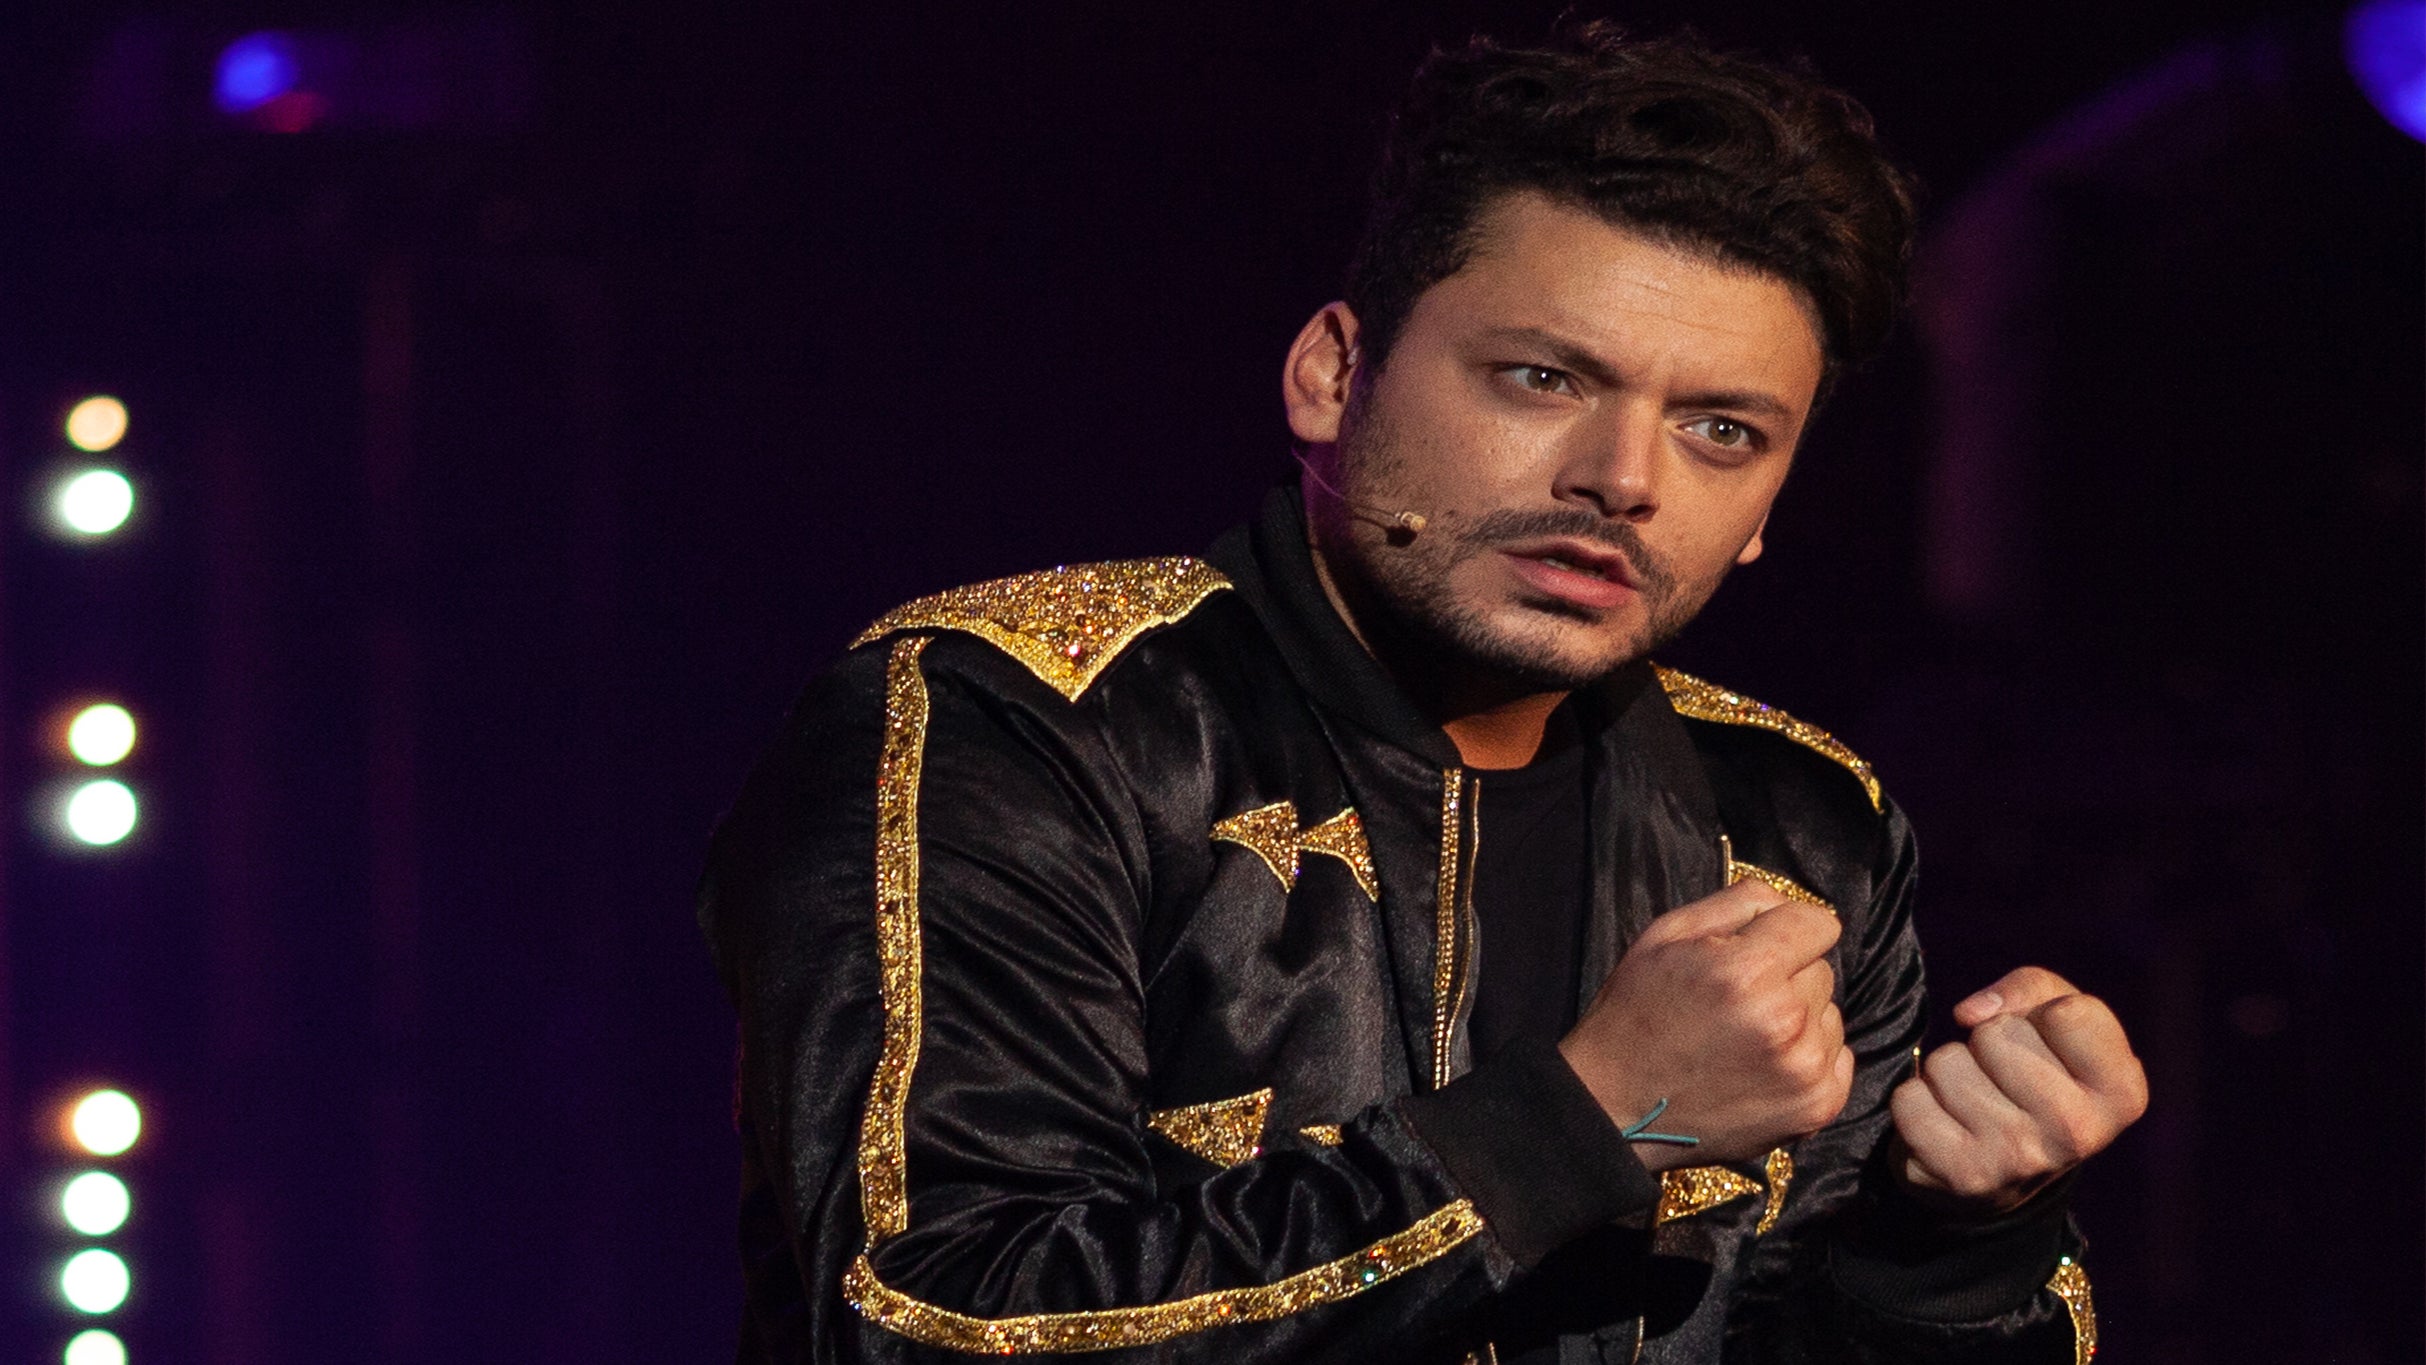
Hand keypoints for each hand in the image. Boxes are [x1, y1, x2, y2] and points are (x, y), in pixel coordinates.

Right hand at [1559, 879, 1852, 1171]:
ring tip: (1746, 1037)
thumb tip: (1789, 903)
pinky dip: (1807, 1056)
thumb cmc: (1636, 1013)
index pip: (1818, 923)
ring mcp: (1805, 1070)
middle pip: (1823, 970)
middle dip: (1787, 975)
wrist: (1617, 1105)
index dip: (1785, 929)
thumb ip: (1738, 903)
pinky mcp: (1817, 1106)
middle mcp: (1786, 1021)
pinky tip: (1763, 1065)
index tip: (1758, 948)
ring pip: (1829, 1013)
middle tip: (1737, 1000)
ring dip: (1798, 1018)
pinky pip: (1838, 1056)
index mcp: (1747, 971)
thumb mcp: (1666, 935)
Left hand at [1890, 966, 2149, 1213]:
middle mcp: (2078, 1133)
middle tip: (2004, 1076)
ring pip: (1946, 1062)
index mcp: (2121, 1094)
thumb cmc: (2037, 1071)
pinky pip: (1908, 1099)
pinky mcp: (1962, 1175)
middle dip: (1989, 1041)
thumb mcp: (2057, 1018)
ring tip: (1976, 1098)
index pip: (2069, 1014)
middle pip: (1997, 1035)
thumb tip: (1968, 1014)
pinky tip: (1946, 1122)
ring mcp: (2019, 1159)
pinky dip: (1915, 1100)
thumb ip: (2031, 987)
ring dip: (1949, 1070)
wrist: (2002, 1167)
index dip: (2043, 1014)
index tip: (2046, 1042)